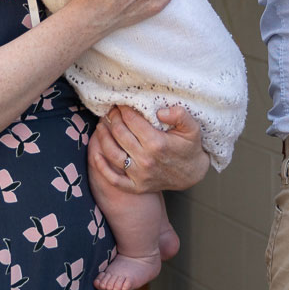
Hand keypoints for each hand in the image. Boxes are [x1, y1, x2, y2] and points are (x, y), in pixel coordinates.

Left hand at [90, 103, 207, 195]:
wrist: (192, 174)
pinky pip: (113, 179)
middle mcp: (145, 160)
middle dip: (112, 118)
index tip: (120, 102)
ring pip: (112, 153)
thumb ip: (180, 115)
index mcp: (157, 143)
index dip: (123, 109)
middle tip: (111, 111)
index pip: (132, 121)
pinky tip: (96, 153)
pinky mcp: (136, 187)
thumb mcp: (192, 128)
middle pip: (119, 133)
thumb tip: (160, 111)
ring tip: (101, 125)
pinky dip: (101, 167)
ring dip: (102, 137)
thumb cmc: (190, 148)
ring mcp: (139, 175)